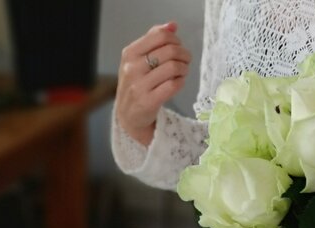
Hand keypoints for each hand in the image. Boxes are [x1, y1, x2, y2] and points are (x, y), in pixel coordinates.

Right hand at [115, 22, 191, 144]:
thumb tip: (172, 25)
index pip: (159, 36)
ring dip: (184, 68)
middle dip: (184, 54)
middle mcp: (132, 68)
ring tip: (183, 71)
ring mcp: (139, 85)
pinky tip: (179, 82)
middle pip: (169, 51)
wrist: (129, 115)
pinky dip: (181, 82)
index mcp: (129, 53)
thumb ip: (154, 40)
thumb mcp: (138, 59)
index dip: (175, 39)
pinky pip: (173, 85)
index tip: (178, 46)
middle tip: (186, 60)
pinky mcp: (148, 101)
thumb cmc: (137, 83)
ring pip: (173, 67)